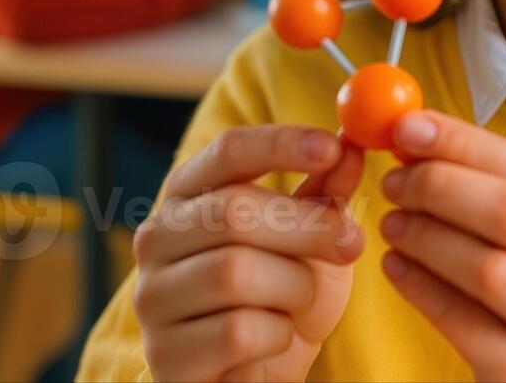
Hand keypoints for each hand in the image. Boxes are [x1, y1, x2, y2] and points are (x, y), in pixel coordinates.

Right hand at [133, 125, 364, 381]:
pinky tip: (274, 338)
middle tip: (352, 242)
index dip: (281, 145)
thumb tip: (350, 145)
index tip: (333, 147)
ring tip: (299, 300)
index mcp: (189, 195)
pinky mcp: (165, 355)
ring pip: (235, 273)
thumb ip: (326, 191)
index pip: (227, 151)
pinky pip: (238, 332)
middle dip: (306, 227)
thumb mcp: (312, 237)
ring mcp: (153, 298)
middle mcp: (157, 238)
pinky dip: (278, 335)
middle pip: (233, 211)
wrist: (262, 372)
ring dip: (294, 287)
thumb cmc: (282, 294)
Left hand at [377, 111, 505, 381]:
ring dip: (427, 236)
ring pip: (488, 268)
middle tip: (396, 178)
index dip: (468, 142)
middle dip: (443, 185)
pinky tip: (396, 267)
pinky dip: (421, 288)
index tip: (410, 126)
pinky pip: (463, 323)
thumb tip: (427, 141)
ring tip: (392, 221)